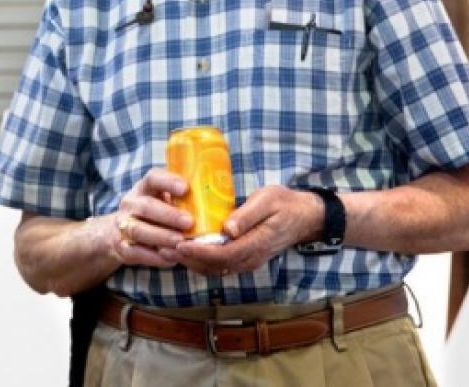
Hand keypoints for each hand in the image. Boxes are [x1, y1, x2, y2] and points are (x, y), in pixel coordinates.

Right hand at [100, 168, 193, 268]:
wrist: (121, 234)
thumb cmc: (156, 215)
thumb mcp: (164, 201)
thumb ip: (183, 200)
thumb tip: (215, 201)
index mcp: (144, 188)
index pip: (153, 178)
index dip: (168, 182)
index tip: (185, 188)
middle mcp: (130, 204)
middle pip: (146, 206)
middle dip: (168, 215)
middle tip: (189, 222)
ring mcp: (123, 225)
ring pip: (138, 230)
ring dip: (160, 236)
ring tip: (180, 242)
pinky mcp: (122, 246)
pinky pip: (136, 252)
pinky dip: (154, 257)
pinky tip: (171, 258)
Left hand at [165, 185, 323, 276]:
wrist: (305, 217)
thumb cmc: (285, 204)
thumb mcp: (268, 201)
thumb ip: (248, 215)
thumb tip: (228, 228)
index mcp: (256, 245)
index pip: (222, 255)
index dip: (199, 253)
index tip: (179, 245)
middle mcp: (250, 258)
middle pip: (214, 266)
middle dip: (187, 259)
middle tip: (163, 246)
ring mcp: (247, 261)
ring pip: (214, 268)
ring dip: (191, 262)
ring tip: (167, 249)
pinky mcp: (244, 258)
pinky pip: (219, 265)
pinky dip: (200, 260)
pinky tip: (185, 250)